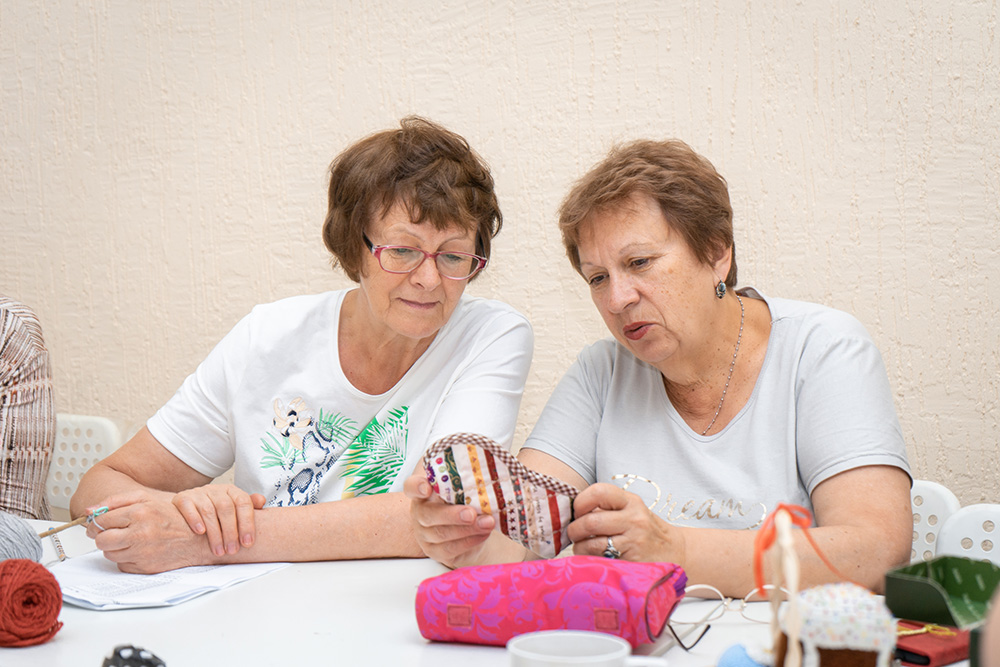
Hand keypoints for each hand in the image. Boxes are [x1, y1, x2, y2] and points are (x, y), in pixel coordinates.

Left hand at [83, 490, 222, 572]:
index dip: (97, 522)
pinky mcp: (144, 568)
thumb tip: (90, 510)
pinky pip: (122, 565)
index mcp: (140, 512)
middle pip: (101, 540)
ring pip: (109, 554)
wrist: (199, 538)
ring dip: (116, 548)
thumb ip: (116, 501)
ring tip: (131, 540)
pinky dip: (127, 559)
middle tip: (112, 533)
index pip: (101, 520)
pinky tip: (140, 550)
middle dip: (103, 537)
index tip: (99, 523)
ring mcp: (142, 553)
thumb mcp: (147, 499)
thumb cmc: (174, 517)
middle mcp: (140, 533)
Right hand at [171, 484, 266, 556]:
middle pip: (226, 508)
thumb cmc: (216, 510)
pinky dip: (194, 520)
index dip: (247, 523)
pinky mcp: (183, 499)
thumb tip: (261, 501)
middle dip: (230, 532)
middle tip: (232, 550)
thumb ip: (249, 506)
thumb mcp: (234, 507)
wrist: (189, 504)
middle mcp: (216, 490)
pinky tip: (200, 532)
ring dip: (215, 533)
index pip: (243, 502)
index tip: (248, 542)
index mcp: (232, 491)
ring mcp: (199, 493)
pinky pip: (188, 507)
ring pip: (208, 511)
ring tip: (219, 550)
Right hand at [403, 470, 495, 567]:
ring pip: (441, 534)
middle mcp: (419, 512)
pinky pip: (450, 549)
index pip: (411, 486)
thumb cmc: (462, 497)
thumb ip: (463, 473)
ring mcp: (424, 534)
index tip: (427, 488)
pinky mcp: (434, 551)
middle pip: (428, 515)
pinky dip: (469, 541)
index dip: (416, 487)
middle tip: (471, 513)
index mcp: (422, 491)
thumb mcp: (460, 482)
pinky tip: (484, 533)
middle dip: (452, 515)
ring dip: (468, 529)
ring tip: (488, 523)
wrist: (468, 524)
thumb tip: (480, 461)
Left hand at [567, 483, 680, 561]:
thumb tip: (573, 512)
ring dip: (579, 548)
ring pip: (592, 544)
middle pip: (591, 521)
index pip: (599, 492)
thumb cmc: (646, 531)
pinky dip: (590, 560)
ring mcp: (634, 541)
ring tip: (582, 549)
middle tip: (574, 535)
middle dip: (574, 530)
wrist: (676, 552)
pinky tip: (593, 559)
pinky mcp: (633, 562)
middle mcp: (634, 519)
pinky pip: (601, 560)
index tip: (576, 512)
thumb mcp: (632, 511)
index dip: (580, 502)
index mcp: (631, 501)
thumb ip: (607, 508)